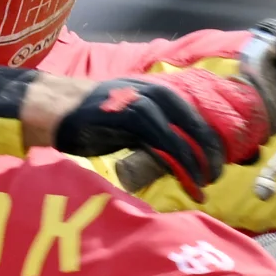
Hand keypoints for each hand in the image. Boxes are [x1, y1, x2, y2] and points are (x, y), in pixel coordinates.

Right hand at [34, 73, 262, 189]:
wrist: (54, 109)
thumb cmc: (91, 118)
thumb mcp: (131, 118)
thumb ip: (156, 129)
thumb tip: (179, 153)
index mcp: (160, 90)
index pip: (198, 113)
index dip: (214, 138)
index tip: (221, 160)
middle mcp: (156, 92)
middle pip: (198, 123)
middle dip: (212, 152)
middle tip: (217, 175)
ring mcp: (144, 102)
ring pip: (185, 134)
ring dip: (199, 162)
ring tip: (204, 185)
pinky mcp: (131, 117)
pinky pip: (165, 143)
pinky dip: (180, 165)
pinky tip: (188, 182)